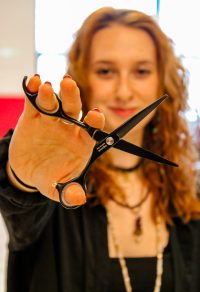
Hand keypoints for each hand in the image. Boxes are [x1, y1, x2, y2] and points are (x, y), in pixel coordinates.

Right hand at [8, 74, 104, 205]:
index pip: (92, 128)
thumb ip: (69, 193)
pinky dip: (33, 92)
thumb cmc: (51, 178)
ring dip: (50, 93)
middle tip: (68, 84)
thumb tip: (79, 199)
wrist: (29, 172)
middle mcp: (69, 127)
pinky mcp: (34, 116)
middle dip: (72, 96)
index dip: (95, 121)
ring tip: (45, 87)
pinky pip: (34, 102)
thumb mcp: (59, 189)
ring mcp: (51, 119)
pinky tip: (32, 82)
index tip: (95, 115)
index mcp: (82, 141)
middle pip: (73, 108)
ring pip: (54, 102)